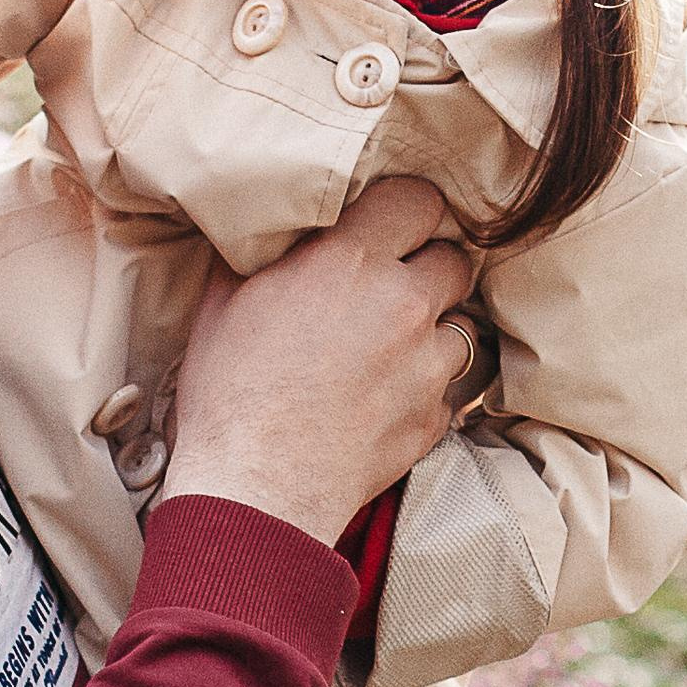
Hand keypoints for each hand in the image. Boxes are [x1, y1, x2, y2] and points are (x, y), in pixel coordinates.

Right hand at [160, 178, 477, 546]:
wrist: (256, 487)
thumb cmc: (229, 393)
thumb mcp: (224, 300)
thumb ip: (264, 252)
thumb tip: (272, 225)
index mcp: (348, 260)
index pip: (418, 198)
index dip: (407, 210)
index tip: (393, 226)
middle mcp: (401, 302)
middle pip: (454, 259)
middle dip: (428, 268)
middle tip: (393, 287)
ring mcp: (427, 362)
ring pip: (462, 323)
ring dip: (434, 330)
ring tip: (392, 349)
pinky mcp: (436, 415)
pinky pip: (452, 385)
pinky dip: (429, 385)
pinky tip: (388, 396)